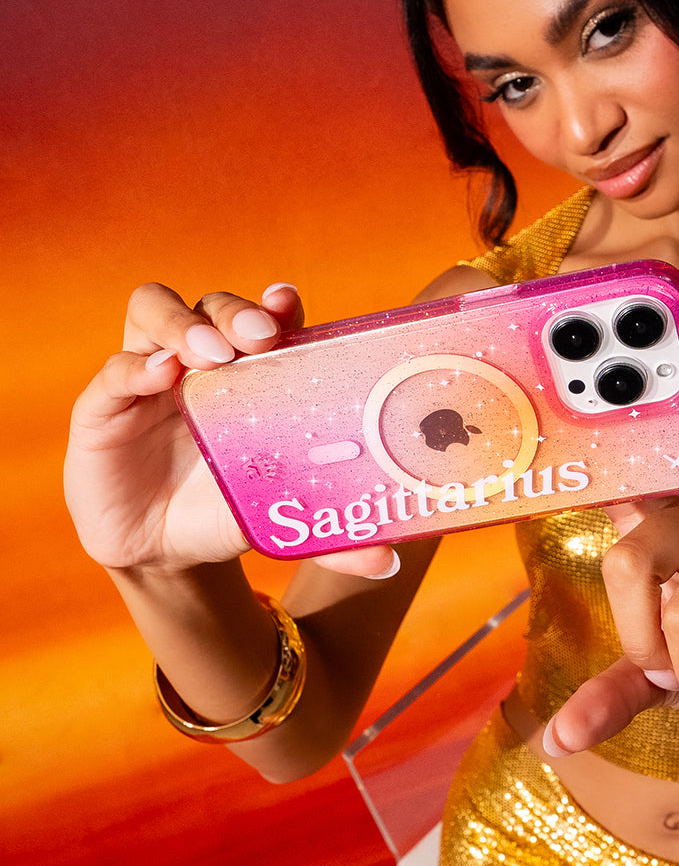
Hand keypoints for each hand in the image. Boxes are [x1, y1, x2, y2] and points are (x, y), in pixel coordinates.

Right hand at [64, 282, 395, 578]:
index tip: (288, 304)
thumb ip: (332, 533)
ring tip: (210, 354)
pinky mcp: (104, 408)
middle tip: (258, 336)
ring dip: (184, 324)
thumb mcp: (283, 515)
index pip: (264, 318)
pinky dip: (134, 366)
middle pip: (212, 306)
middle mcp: (201, 362)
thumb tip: (386, 562)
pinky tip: (160, 375)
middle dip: (235, 311)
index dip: (276, 305)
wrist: (166, 550)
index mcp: (251, 373)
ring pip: (154, 312)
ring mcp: (149, 378)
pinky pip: (113, 373)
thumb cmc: (231, 508)